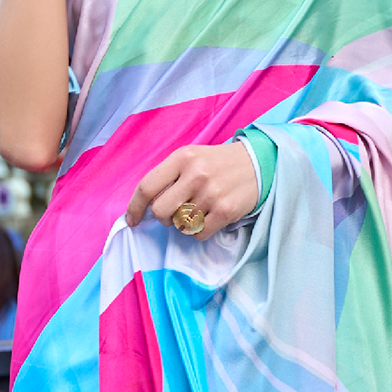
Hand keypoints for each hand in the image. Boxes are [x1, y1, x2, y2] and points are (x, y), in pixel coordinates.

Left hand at [126, 142, 258, 240]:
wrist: (258, 164)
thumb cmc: (217, 164)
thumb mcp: (191, 158)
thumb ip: (169, 176)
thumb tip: (145, 206)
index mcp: (182, 158)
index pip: (147, 186)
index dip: (135, 207)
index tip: (133, 220)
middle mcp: (195, 174)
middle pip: (160, 211)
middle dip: (164, 217)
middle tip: (175, 212)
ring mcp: (211, 193)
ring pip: (180, 225)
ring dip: (185, 223)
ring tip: (199, 210)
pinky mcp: (225, 210)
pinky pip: (198, 234)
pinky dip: (200, 231)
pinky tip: (210, 217)